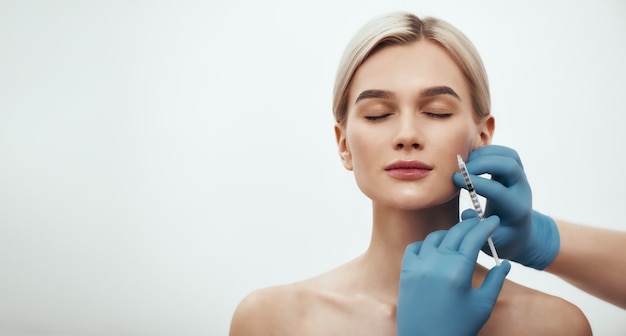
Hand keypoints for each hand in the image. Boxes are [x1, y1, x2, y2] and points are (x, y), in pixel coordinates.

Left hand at [397, 214, 510, 335]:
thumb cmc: (458, 327)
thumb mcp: (482, 305)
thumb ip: (496, 281)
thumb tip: (505, 262)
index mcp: (458, 271)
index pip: (473, 238)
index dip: (486, 227)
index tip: (493, 220)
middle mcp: (436, 263)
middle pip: (455, 233)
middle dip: (470, 226)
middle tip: (481, 224)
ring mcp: (418, 266)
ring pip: (435, 237)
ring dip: (450, 234)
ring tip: (461, 238)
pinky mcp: (406, 272)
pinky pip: (415, 247)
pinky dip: (427, 243)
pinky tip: (436, 248)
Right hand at [452, 145, 559, 269]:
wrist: (519, 233)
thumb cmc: (502, 239)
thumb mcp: (491, 241)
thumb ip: (478, 230)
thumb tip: (468, 214)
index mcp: (516, 210)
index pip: (498, 190)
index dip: (475, 183)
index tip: (455, 180)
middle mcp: (522, 191)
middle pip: (509, 166)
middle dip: (483, 163)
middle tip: (461, 168)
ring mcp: (520, 179)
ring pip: (509, 155)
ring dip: (486, 154)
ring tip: (465, 162)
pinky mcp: (515, 172)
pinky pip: (505, 153)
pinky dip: (488, 151)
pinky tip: (472, 159)